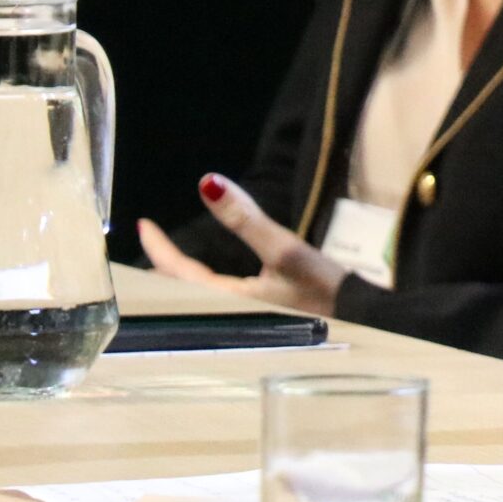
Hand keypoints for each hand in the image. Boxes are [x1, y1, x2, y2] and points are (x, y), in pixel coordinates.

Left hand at [136, 175, 348, 315]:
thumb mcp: (285, 249)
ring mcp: (240, 315)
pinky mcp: (256, 313)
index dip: (157, 247)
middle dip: (161, 265)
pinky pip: (213, 295)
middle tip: (152, 239)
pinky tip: (206, 272)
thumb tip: (208, 183)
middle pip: (178, 287)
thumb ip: (245, 218)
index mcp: (225, 299)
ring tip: (170, 253)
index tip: (143, 224)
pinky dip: (199, 279)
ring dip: (178, 273)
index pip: (176, 272)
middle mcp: (225, 311)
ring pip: (194, 293)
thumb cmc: (322, 289)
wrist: (358, 318)